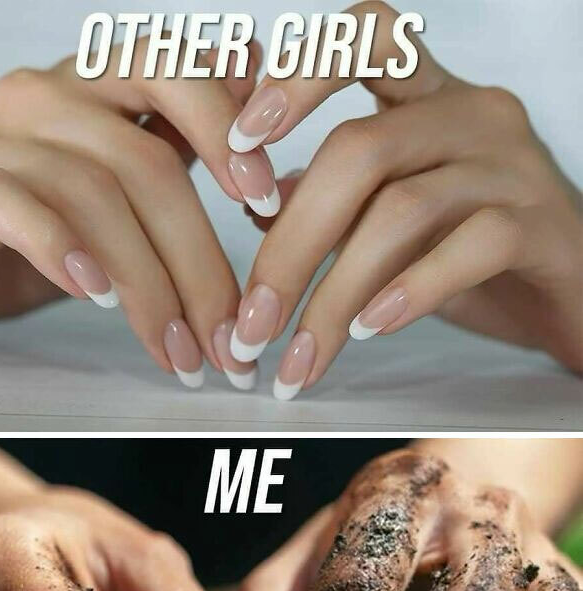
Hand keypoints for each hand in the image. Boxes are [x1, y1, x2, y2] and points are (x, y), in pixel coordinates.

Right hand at [0, 39, 274, 389]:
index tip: (269, 201)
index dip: (226, 128)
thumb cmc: (50, 233)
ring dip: (146, 285)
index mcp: (95, 84)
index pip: (171, 70)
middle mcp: (44, 97)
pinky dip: (62, 250)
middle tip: (227, 336)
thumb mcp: (127, 194)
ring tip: (177, 349)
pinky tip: (95, 295)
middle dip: (198, 259)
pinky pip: (15, 208)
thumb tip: (262, 124)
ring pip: (91, 196)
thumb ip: (183, 151)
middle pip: (144, 162)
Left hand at [227, 1, 582, 397]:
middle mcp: (472, 114)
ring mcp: (513, 165)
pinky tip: (369, 330)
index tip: (238, 143)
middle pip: (360, 149)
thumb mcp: (390, 221)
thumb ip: (333, 203)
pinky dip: (409, 291)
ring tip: (301, 354)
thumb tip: (260, 205)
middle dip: (291, 245)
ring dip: (336, 293)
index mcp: (428, 97)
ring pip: (404, 209)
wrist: (568, 292)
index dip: (297, 76)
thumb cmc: (469, 251)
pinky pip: (469, 246)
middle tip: (253, 321)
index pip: (365, 37)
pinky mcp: (543, 224)